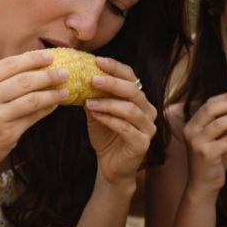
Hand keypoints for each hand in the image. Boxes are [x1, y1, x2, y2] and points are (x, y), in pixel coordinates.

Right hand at [0, 51, 68, 180]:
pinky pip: (33, 118)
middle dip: (48, 75)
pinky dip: (47, 109)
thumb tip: (31, 68)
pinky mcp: (6, 134)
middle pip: (24, 81)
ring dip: (53, 93)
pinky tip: (55, 105)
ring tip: (66, 90)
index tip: (50, 56)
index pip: (9, 64)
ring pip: (33, 99)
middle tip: (65, 72)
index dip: (32, 59)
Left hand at [81, 56, 157, 184]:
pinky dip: (109, 119)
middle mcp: (148, 111)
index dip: (115, 68)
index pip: (131, 78)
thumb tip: (78, 77)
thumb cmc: (106, 137)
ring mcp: (148, 128)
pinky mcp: (143, 143)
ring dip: (108, 103)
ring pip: (130, 109)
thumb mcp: (97, 113)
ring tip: (88, 101)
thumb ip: (94, 97)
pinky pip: (126, 128)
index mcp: (139, 100)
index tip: (96, 60)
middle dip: (112, 83)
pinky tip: (95, 115)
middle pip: (133, 91)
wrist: (111, 166)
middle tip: (92, 78)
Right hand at [181, 91, 226, 192]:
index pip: (207, 104)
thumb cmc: (213, 160)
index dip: (224, 98)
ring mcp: (197, 143)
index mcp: (192, 125)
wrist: (203, 184)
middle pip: (210, 110)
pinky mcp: (207, 154)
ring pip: (219, 124)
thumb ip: (224, 125)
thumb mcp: (217, 139)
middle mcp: (191, 131)